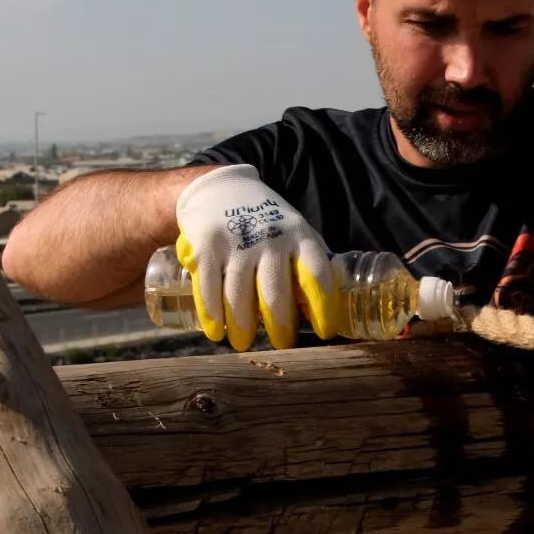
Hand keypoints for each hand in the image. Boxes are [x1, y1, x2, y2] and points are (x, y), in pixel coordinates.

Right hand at [174, 164, 338, 350]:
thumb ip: (309, 266)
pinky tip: (216, 331)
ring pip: (239, 296)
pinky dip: (212, 315)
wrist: (220, 188)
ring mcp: (236, 242)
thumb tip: (327, 309)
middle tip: (282, 345)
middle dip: (280, 326)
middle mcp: (270, 238)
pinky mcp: (206, 246)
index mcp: (299, 236)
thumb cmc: (267, 222)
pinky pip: (209, 288)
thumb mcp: (296, 233)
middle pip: (276, 293)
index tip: (325, 331)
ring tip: (244, 343)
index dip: (323, 306)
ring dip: (242, 326)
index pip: (316, 274)